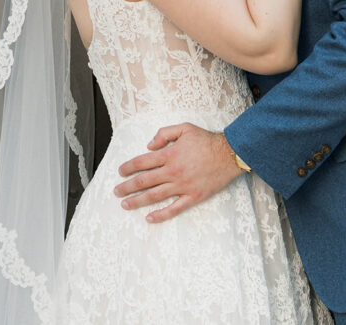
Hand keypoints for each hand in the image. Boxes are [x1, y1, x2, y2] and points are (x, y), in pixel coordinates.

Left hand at [113, 123, 243, 222]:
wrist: (229, 154)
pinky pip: (174, 209)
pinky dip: (161, 215)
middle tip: (116, 191)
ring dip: (137, 201)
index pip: (142, 162)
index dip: (128, 167)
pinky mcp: (193, 196)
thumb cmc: (207, 140)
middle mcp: (173, 171)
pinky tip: (149, 218)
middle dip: (127, 187)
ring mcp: (182, 186)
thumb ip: (164, 134)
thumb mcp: (184, 128)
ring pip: (154, 196)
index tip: (120, 172)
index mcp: (169, 155)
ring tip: (125, 205)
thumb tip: (149, 146)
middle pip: (144, 181)